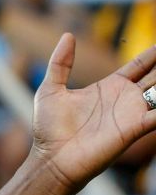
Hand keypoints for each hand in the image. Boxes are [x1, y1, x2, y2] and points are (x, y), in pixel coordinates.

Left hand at [29, 34, 155, 189]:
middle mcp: (124, 99)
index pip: (138, 67)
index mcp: (108, 87)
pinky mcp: (133, 129)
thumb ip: (61, 63)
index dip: (152, 55)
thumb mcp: (50, 89)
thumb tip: (68, 35)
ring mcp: (131, 114)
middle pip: (155, 78)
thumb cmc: (49, 128)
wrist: (52, 158)